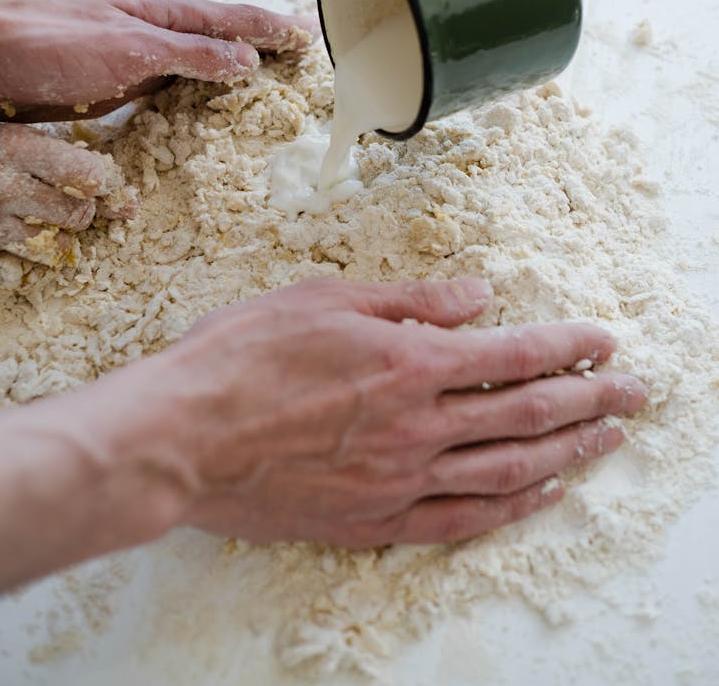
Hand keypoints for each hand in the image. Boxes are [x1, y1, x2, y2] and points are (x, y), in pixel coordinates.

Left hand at [0, 0, 316, 121]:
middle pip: (223, 38)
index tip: (312, 38)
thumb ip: (191, 53)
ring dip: (235, 71)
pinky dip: (200, 94)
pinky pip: (173, 86)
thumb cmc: (51, 45)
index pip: (236, 20)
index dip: (276, 30)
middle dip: (264, 47)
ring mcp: (136, 56)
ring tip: (267, 82)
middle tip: (301, 59)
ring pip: (200, 63)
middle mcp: (155, 31)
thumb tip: (248, 59)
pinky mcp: (116, 82)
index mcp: (165, 12)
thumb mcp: (130, 49)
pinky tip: (204, 107)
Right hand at [0, 124, 133, 283]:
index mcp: (12, 147)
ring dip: (53, 237)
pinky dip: (19, 265)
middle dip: (81, 211)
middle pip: (76, 214)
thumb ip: (60, 157)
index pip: (87, 173)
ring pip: (51, 247)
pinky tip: (8, 244)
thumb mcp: (9, 137)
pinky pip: (15, 274)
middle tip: (66, 203)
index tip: (94, 183)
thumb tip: (121, 196)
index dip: (100, 181)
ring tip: (34, 219)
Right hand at [134, 277, 645, 546]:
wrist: (181, 436)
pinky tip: (543, 495)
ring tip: (607, 440)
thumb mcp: (326, 298)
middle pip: (528, 414)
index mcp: (408, 362)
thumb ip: (411, 299)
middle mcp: (418, 425)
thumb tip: (477, 295)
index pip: (513, 353)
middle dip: (590, 399)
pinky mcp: (374, 520)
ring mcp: (399, 479)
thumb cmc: (242, 356)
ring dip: (568, 454)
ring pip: (508, 470)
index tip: (603, 341)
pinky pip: (462, 520)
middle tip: (634, 392)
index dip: (567, 346)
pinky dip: (512, 508)